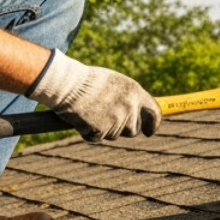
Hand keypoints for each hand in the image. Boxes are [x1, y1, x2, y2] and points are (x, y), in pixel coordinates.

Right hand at [27, 51, 159, 141]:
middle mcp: (129, 107)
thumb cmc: (87, 81)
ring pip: (114, 135)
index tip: (149, 132)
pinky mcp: (101, 130)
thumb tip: (138, 111)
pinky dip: (88, 132)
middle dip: (122, 128)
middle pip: (133, 130)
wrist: (66, 84)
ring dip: (103, 129)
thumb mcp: (115, 83)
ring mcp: (116, 120)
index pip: (154, 113)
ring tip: (90, 112)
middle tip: (106, 118)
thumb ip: (129, 97)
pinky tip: (81, 118)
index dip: (152, 125)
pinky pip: (96, 138)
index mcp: (135, 92)